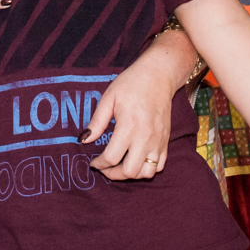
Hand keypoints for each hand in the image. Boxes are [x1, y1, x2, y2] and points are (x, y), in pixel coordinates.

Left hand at [79, 30, 194, 179]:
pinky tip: (136, 161)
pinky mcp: (166, 141)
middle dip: (113, 174)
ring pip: (146, 173)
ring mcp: (158, 141)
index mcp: (129, 126)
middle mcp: (145, 137)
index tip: (93, 163)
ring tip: (120, 166)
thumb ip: (97, 122)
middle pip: (129, 171)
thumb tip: (83, 140)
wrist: (159, 75)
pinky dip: (147, 169)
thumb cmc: (131, 83)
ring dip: (131, 174)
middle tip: (104, 168)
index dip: (99, 164)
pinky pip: (159, 166)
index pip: (112, 157)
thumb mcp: (109, 98)